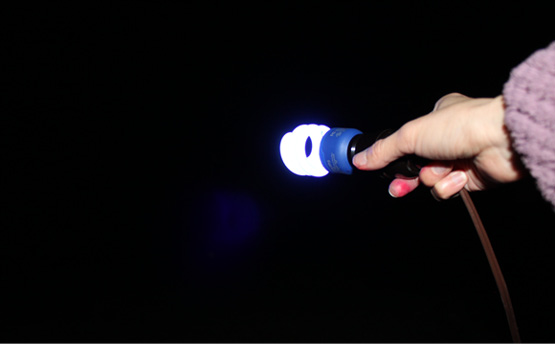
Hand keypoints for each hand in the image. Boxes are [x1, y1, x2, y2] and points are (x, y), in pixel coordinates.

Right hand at [353, 93, 525, 198]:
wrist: (501, 141)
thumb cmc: (460, 126)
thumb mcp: (411, 135)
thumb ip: (384, 150)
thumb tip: (359, 160)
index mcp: (434, 119)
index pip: (406, 144)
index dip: (394, 160)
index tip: (383, 171)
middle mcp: (447, 138)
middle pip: (416, 165)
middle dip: (409, 177)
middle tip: (400, 187)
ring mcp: (460, 158)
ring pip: (432, 180)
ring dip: (434, 178)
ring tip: (444, 169)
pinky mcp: (472, 178)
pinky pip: (449, 190)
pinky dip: (451, 185)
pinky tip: (460, 176)